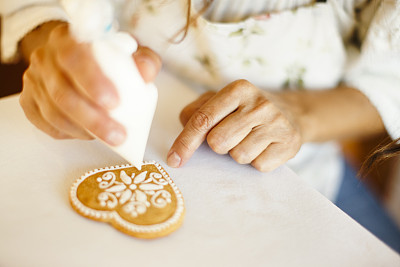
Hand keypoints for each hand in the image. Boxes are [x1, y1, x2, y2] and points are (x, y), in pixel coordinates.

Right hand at [20, 22, 161, 144]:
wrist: (74, 55)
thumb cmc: (104, 56)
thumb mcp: (129, 51)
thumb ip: (142, 60)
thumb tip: (146, 73)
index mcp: (69, 39)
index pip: (74, 57)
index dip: (92, 81)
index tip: (114, 103)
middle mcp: (45, 58)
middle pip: (62, 93)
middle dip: (92, 119)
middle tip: (118, 135)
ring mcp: (34, 80)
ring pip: (53, 112)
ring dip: (83, 130)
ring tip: (109, 138)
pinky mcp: (29, 101)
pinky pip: (45, 123)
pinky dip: (68, 133)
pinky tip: (88, 135)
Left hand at [167, 80, 302, 171]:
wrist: (292, 113)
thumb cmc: (247, 110)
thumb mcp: (221, 101)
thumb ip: (197, 111)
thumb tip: (185, 126)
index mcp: (238, 89)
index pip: (203, 120)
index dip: (185, 142)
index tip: (174, 160)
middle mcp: (259, 103)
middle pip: (218, 142)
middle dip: (219, 145)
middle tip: (232, 135)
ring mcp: (277, 123)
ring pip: (238, 156)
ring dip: (238, 153)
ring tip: (250, 140)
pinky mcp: (290, 143)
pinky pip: (258, 166)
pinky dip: (256, 161)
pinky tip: (264, 147)